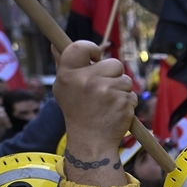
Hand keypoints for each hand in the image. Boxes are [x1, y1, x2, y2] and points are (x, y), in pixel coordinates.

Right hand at [53, 41, 132, 185]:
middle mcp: (86, 80)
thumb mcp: (63, 89)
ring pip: (125, 79)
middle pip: (113, 62)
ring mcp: (106, 91)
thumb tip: (54, 44)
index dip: (92, 49)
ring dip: (121, 90)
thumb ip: (63, 65)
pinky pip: (132, 94)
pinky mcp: (122, 101)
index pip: (80, 46)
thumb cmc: (77, 112)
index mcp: (68, 75)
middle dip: (113, 75)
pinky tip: (115, 111)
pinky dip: (127, 102)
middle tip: (102, 91)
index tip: (95, 58)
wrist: (91, 141)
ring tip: (108, 103)